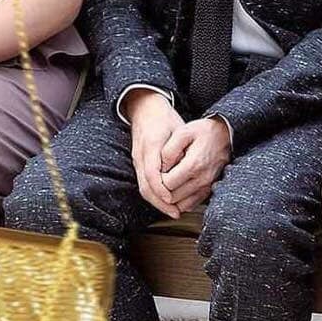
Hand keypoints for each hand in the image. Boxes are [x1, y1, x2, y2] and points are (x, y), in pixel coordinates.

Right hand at [125, 90, 185, 218]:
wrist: (145, 108)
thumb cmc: (164, 117)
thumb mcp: (177, 129)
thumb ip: (179, 149)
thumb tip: (184, 169)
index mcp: (151, 145)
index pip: (152, 174)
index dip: (162, 190)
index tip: (172, 200)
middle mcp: (141, 155)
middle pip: (145, 186)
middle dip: (160, 203)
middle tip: (175, 212)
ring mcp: (137, 159)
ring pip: (143, 187)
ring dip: (157, 202)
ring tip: (172, 211)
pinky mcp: (138, 163)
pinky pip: (143, 183)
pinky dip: (154, 195)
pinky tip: (166, 200)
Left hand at [160, 118, 231, 212]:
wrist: (225, 134)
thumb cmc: (203, 131)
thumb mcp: (183, 132)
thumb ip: (169, 150)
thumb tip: (161, 167)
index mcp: (194, 164)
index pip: (167, 184)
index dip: (157, 178)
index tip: (157, 169)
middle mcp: (202, 179)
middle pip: (173, 197)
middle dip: (162, 189)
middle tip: (159, 176)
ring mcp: (207, 187)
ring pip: (181, 204)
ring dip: (170, 197)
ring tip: (166, 181)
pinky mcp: (209, 190)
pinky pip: (191, 204)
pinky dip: (180, 200)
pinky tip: (176, 187)